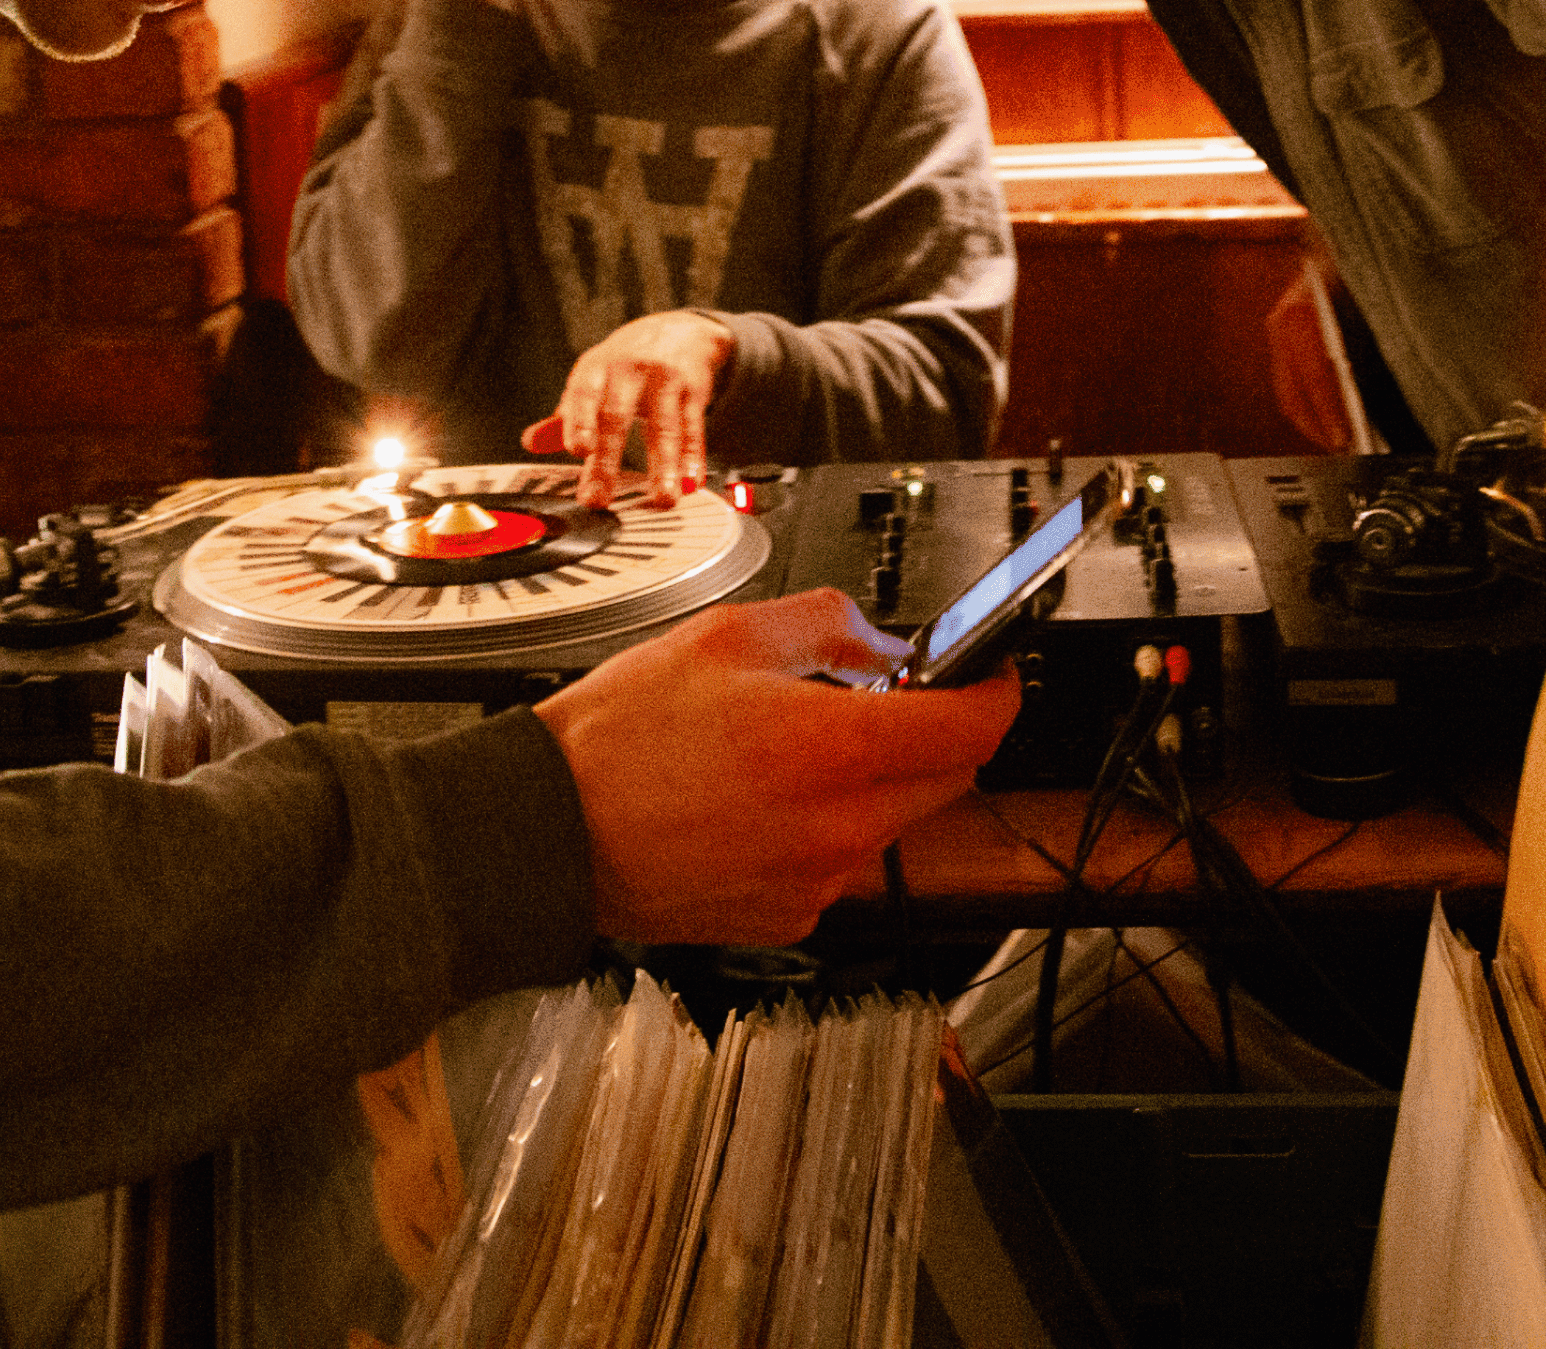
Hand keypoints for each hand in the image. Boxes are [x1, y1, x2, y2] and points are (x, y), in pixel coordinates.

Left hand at [523, 310, 735, 506]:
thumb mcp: (593, 378)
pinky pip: (693, 428)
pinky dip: (693, 458)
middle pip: (617, 417)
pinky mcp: (694, 390)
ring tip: (663, 500)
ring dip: (664, 466)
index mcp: (596, 369)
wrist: (680, 329)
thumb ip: (567, 415)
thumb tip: (531, 443)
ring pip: (664, 427)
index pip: (583, 395)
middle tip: (597, 500)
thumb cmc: (626, 363)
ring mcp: (664, 379)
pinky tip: (691, 483)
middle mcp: (629, 371)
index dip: (578, 421)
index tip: (577, 451)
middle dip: (607, 461)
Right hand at [532, 590, 1022, 944]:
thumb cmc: (616, 741)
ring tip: (795, 749)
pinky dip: (826, 829)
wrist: (549, 833)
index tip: (991, 676)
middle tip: (889, 700)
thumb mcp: (724, 637)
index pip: (972, 728)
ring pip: (892, 823)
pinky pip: (838, 864)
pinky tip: (762, 802)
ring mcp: (815, 882)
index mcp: (832, 751)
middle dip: (936, 734)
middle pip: (946, 779)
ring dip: (875, 782)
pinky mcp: (788, 918)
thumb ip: (825, 626)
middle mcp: (837, 829)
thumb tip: (879, 642)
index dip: (996, 693)